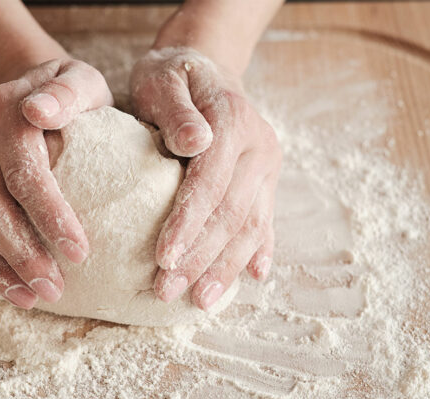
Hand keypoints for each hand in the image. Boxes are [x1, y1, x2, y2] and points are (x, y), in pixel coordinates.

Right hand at [0, 58, 112, 307]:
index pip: (24, 175)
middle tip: (54, 290)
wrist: (18, 84)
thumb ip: (68, 95)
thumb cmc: (62, 94)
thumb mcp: (80, 81)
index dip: (51, 217)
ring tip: (26, 299)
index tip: (80, 254)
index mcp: (4, 113)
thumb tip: (39, 111)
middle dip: (21, 255)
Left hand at [130, 47, 280, 309]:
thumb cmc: (172, 76)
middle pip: (232, 212)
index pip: (210, 182)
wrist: (205, 66)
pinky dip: (258, 250)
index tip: (163, 259)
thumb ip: (177, 111)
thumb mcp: (163, 80)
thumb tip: (193, 143)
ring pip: (251, 225)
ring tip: (201, 300)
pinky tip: (252, 277)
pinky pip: (265, 220)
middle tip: (167, 290)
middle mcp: (258, 147)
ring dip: (226, 266)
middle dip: (200, 257)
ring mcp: (266, 167)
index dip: (188, 223)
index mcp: (233, 120)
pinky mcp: (264, 180)